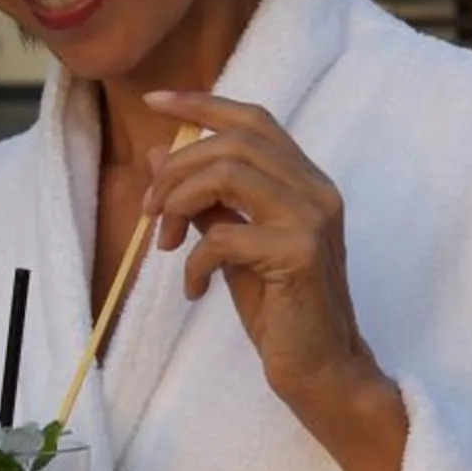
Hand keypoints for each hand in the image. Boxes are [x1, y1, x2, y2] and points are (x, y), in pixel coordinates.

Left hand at [140, 92, 391, 424]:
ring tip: (165, 243)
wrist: (321, 368)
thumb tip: (159, 156)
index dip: (203, 104)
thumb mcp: (233, 246)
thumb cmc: (280, 308)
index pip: (254, 120)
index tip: (156, 102)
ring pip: (228, 174)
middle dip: (177, 170)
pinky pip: (224, 237)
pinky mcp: (299, 254)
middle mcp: (317, 190)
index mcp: (306, 182)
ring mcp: (312, 220)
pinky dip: (193, 262)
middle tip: (151, 212)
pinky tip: (194, 290)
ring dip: (179, 203)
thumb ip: (206, 201)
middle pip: (233, 142)